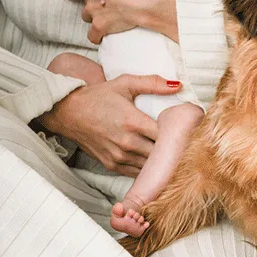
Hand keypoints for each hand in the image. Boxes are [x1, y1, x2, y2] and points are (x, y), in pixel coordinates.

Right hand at [37, 74, 182, 176]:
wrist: (68, 113)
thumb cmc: (98, 96)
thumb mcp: (124, 83)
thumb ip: (152, 83)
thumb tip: (177, 85)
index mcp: (132, 121)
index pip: (166, 135)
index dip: (179, 134)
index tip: (187, 131)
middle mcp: (127, 142)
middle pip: (161, 154)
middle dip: (172, 150)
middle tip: (184, 144)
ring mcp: (119, 157)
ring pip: (150, 167)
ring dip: (161, 162)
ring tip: (171, 155)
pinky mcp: (112, 165)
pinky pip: (137, 173)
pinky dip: (147, 169)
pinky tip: (154, 162)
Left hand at [82, 0, 176, 44]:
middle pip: (88, 0)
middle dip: (96, 3)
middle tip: (110, 6)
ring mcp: (94, 11)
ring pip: (87, 16)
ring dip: (95, 18)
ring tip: (107, 20)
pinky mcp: (100, 25)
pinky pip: (92, 35)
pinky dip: (97, 37)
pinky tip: (102, 37)